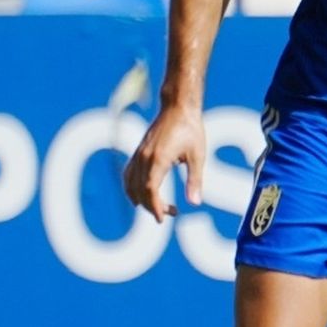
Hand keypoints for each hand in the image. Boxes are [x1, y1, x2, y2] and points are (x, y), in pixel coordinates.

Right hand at [124, 104, 205, 220]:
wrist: (178, 107)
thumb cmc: (191, 129)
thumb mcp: (198, 156)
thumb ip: (195, 180)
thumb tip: (195, 203)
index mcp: (158, 159)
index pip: (150, 190)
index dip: (154, 207)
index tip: (162, 219)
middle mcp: (144, 157)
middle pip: (140, 191)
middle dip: (152, 206)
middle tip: (172, 212)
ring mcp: (138, 154)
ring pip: (131, 184)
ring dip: (141, 199)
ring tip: (159, 207)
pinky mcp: (138, 152)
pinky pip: (128, 175)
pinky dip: (132, 188)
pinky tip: (143, 195)